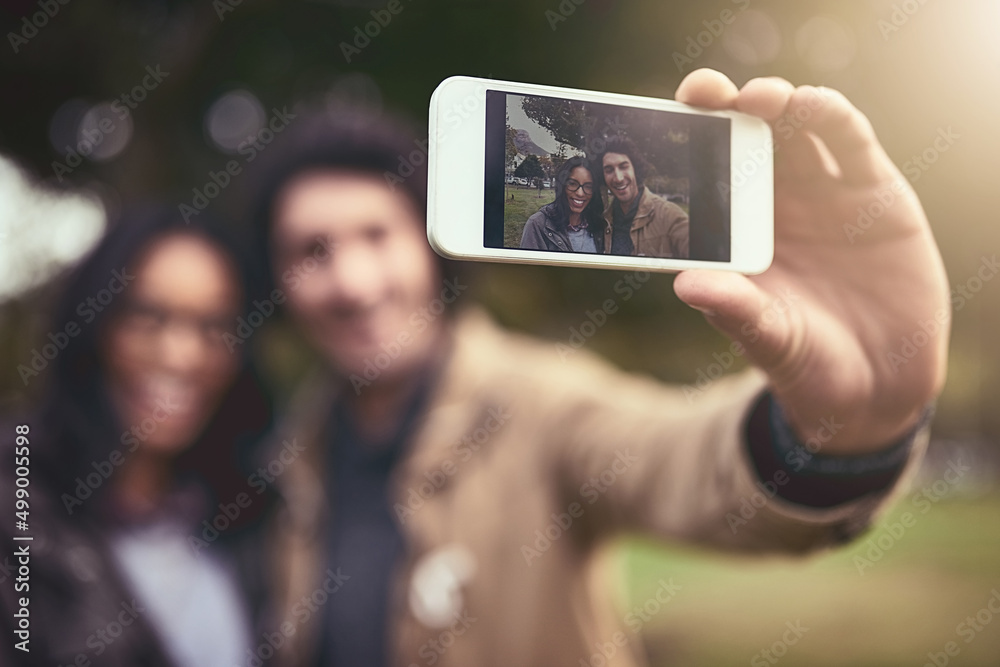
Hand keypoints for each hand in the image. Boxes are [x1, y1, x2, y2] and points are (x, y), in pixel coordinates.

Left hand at [672, 69, 948, 453]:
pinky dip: (831, 117)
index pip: (704, 177)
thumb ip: (736, 310)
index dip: (684, 146)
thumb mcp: (770, 340)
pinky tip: (813, 105)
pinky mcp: (874, 192)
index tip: (656, 123)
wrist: (879, 386)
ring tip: (759, 99)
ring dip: (777, 104)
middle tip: (701, 93)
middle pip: (745, 139)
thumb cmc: (809, 362)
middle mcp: (776, 204)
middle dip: (723, 108)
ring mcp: (825, 194)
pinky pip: (850, 142)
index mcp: (736, 233)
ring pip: (796, 129)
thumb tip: (685, 284)